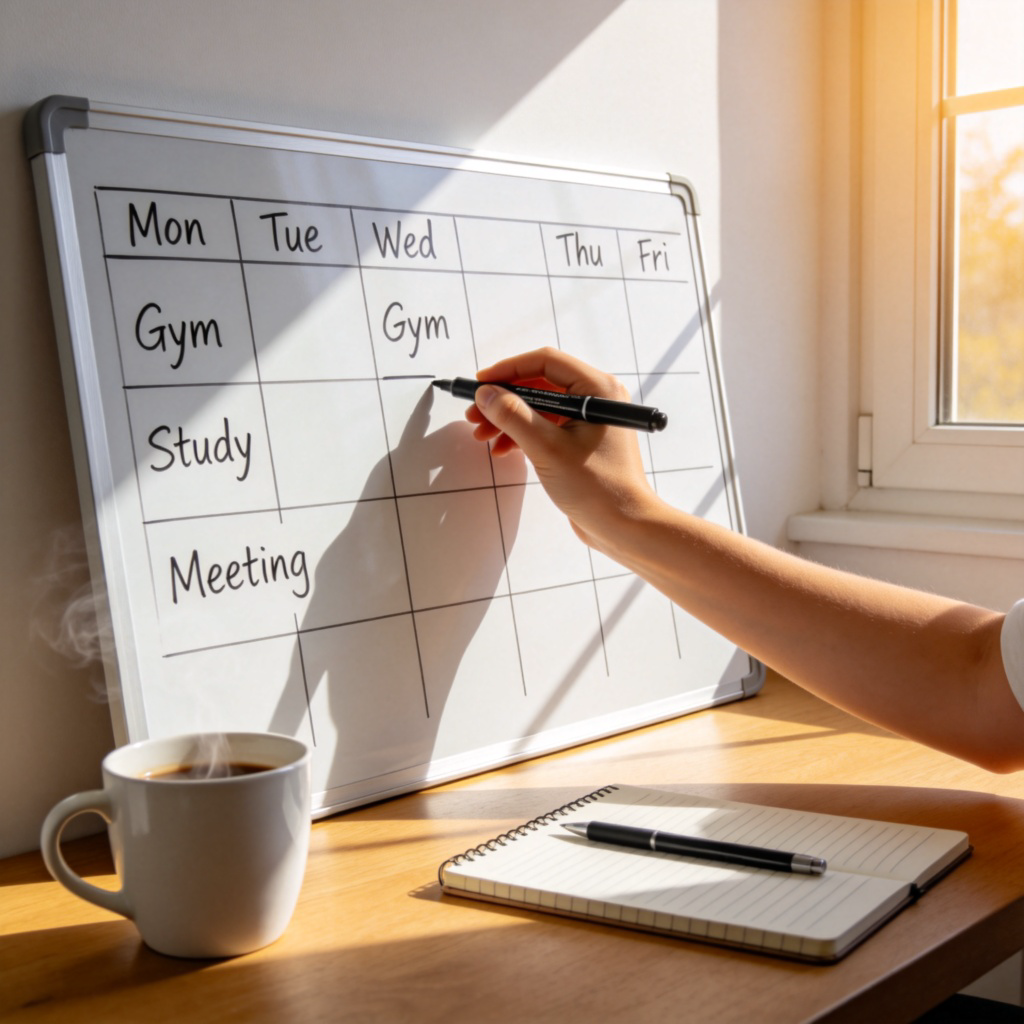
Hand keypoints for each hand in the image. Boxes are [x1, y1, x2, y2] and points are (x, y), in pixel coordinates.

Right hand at [465, 348, 658, 548]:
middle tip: (475, 413)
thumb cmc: (599, 488)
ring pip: (538, 407)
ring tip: (482, 434)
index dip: (508, 369)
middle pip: (539, 384)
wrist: (624, 527)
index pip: (546, 362)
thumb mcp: (548, 449)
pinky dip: (521, 435)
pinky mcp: (580, 442)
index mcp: (598, 389)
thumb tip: (487, 394)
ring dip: (508, 418)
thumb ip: (514, 416)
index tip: (481, 383)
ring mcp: (588, 421)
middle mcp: (596, 399)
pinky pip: (545, 427)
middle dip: (504, 398)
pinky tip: (502, 449)